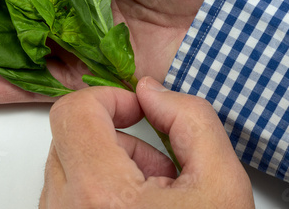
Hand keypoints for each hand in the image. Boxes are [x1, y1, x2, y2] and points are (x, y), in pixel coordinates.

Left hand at [40, 77, 253, 207]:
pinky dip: (99, 187)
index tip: (139, 111)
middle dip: (119, 139)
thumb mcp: (221, 183)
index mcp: (101, 196)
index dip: (110, 98)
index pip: (74, 112)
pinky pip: (67, 189)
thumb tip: (152, 91)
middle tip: (158, 169)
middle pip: (72, 134)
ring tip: (152, 197)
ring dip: (111, 165)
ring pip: (69, 161)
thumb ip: (191, 119)